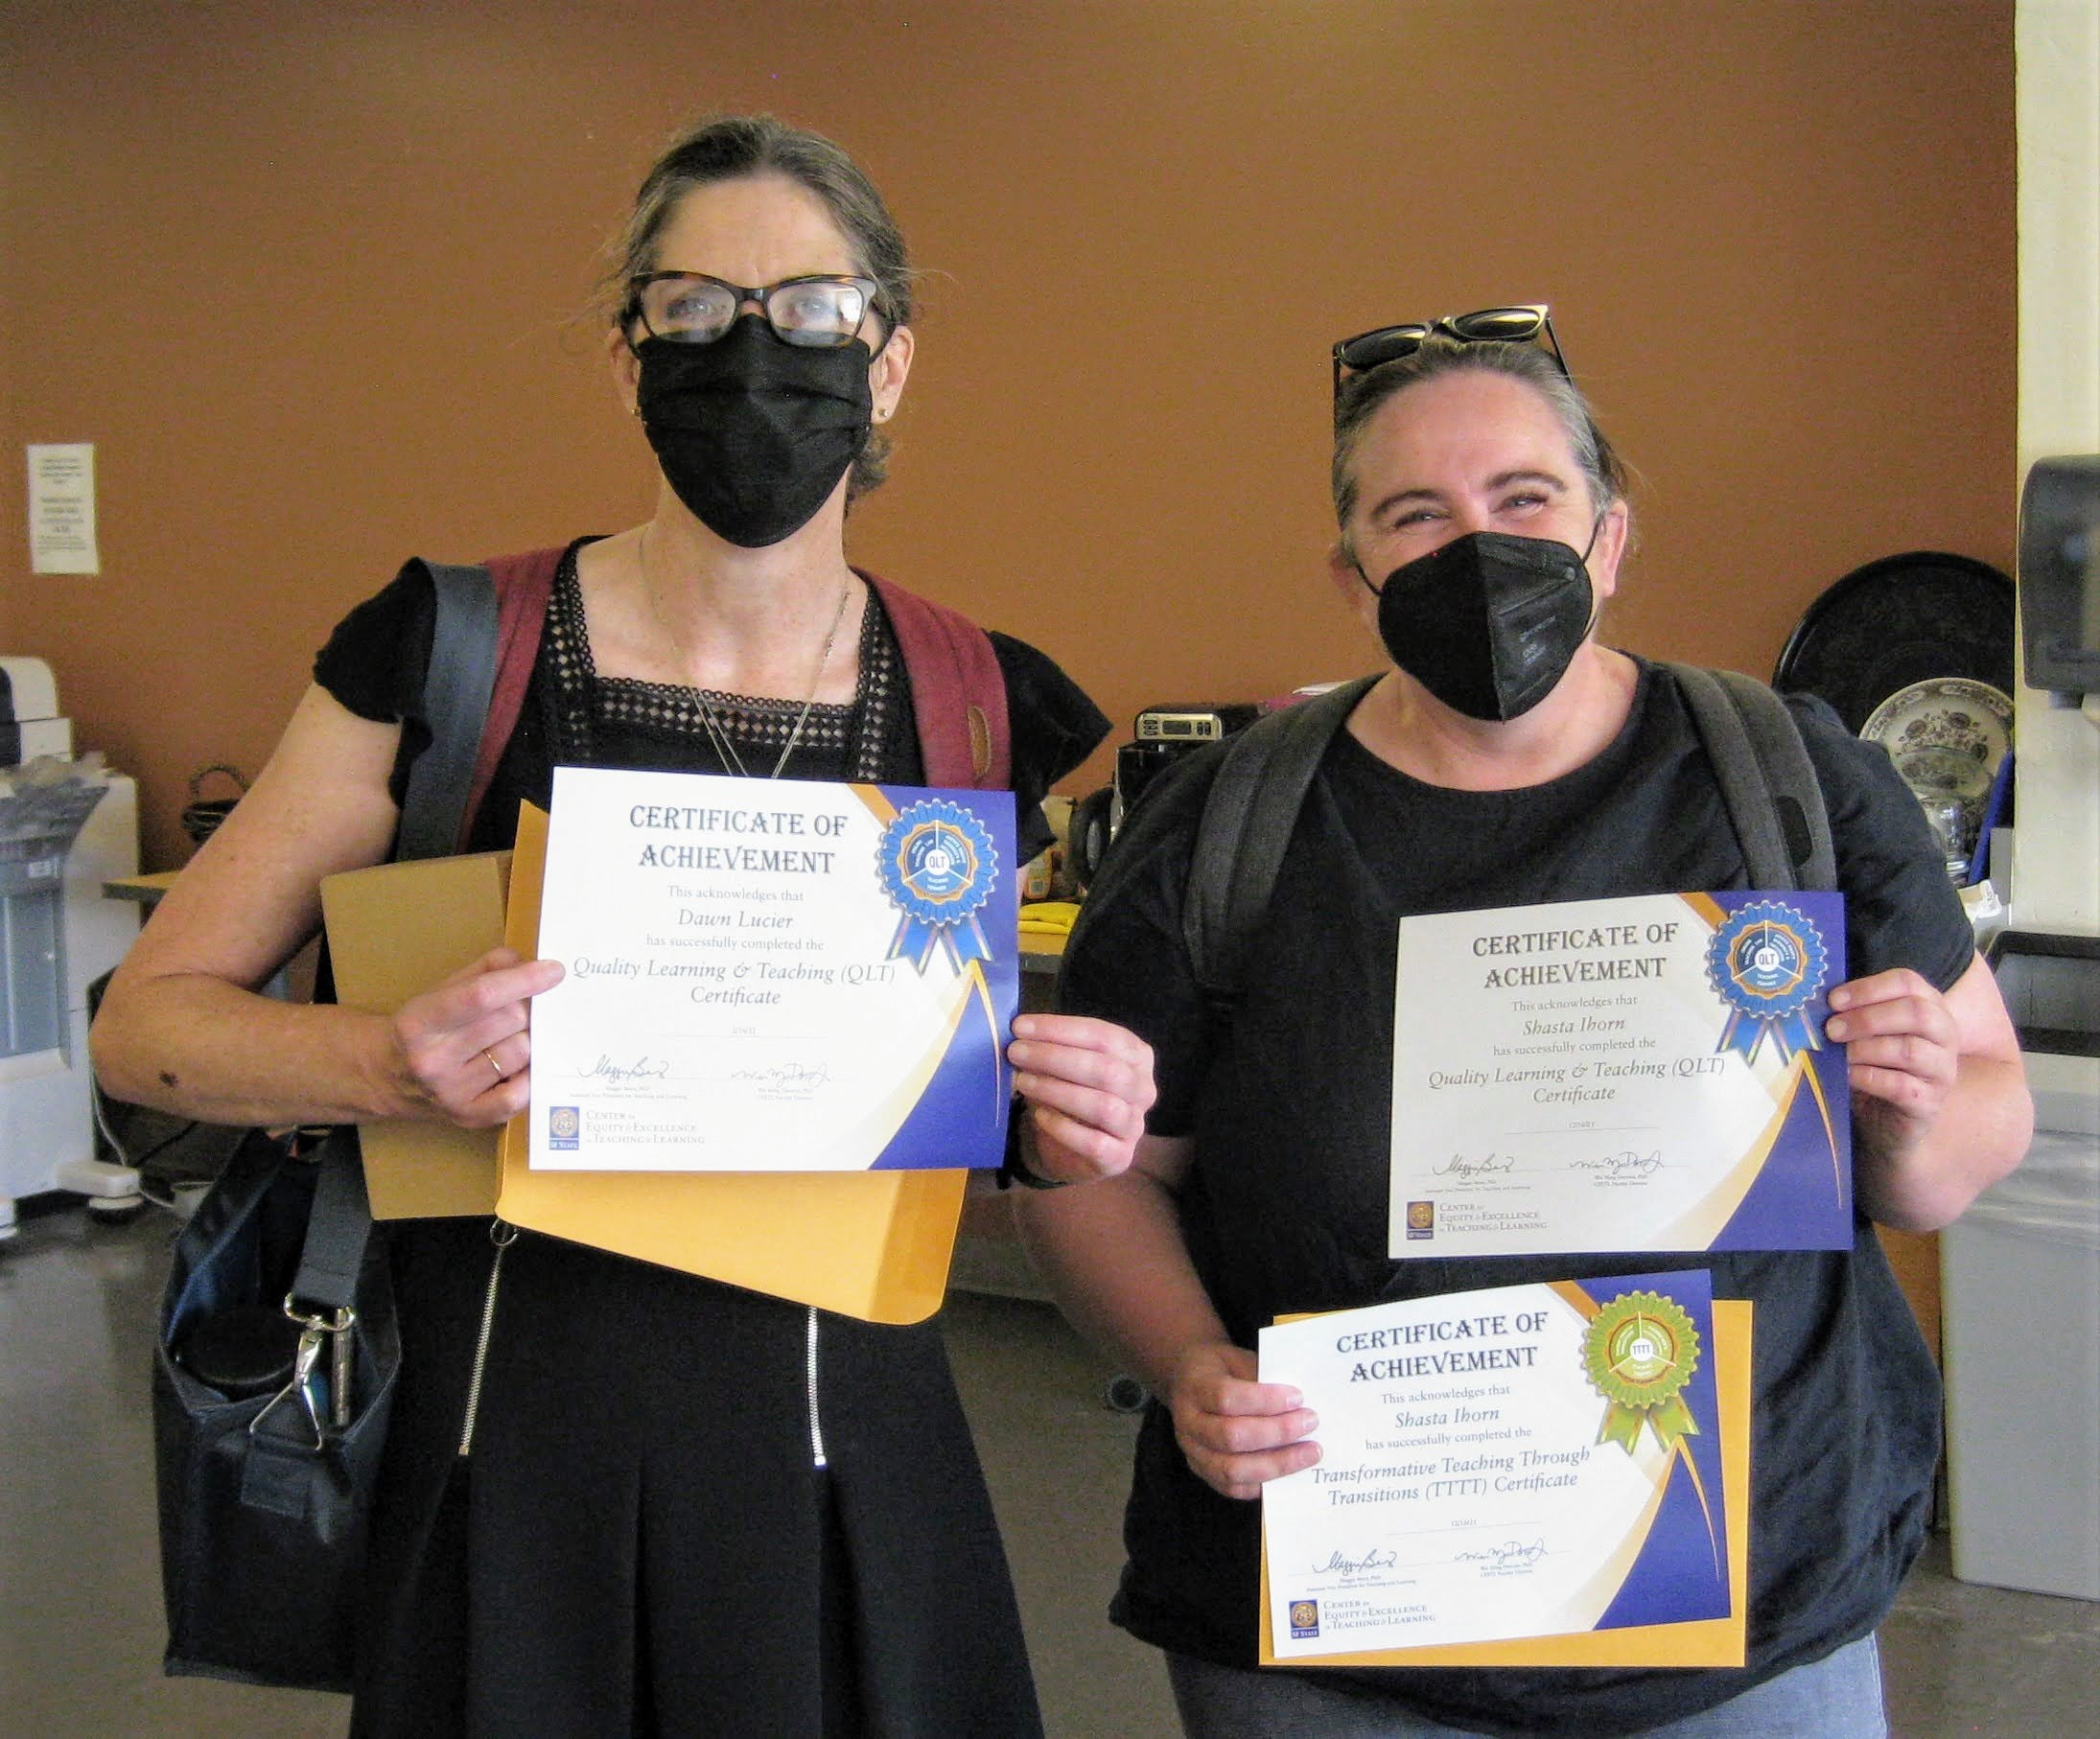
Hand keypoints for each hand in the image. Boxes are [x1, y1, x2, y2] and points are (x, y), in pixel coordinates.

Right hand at [390, 947, 564, 1128]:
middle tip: (517, 1011)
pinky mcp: (469, 1117)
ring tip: (506, 1039)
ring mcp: (451, 1094)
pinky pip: (519, 1095)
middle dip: (523, 1009)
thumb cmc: (422, 1027)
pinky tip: (518, 1066)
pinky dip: (527, 1076)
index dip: (523, 980)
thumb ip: (484, 971)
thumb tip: (529, 962)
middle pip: (510, 1022)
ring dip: (524, 1040)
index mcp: (419, 1023)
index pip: (481, 996)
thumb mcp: (441, 990)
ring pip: (520, 1053)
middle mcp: (432, 1061)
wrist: (386, 1077)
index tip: (555, 970)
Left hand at [1006, 1014, 1155, 1182]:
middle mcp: (1143, 1089)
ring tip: (1023, 1082)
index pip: (1105, 1036)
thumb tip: (1020, 1033)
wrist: (1071, 1149)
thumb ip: (1050, 1048)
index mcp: (1137, 1056)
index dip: (1061, 1029)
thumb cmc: (1069, 1095)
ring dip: (1057, 1090)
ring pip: (1103, 1105)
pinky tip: (1040, 1116)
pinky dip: (1063, 1127)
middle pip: (1106, 1069)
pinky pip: (1094, 1143)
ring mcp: (1135, 1126)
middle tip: (1016, 1052)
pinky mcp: (1119, 1158)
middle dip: (1055, 1057)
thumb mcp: (1064, 1065)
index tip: (1021, 1027)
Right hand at [1166, 1341, 1319, 1500]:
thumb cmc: (1220, 1368)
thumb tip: (1299, 1404)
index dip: (1265, 1400)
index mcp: (1195, 1387)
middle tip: (1310, 1423)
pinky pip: (1233, 1488)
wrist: (1187, 1380)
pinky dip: (1264, 1482)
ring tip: (1309, 1453)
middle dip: (1277, 1432)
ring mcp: (1192, 1452)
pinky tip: (1290, 1471)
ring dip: (1277, 1463)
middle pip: (1231, 1436)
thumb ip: (1262, 1379)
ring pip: (1232, 1469)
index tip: (1298, 1397)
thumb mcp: (1237, 1359)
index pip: (1226, 1398)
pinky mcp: (1202, 1472)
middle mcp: (1188, 1423)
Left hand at [1825, 967, 1962, 1165]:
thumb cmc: (1873, 1067)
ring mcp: (1942, 1070)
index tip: (1833, 1001)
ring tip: (1838, 1054)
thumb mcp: (1865, 1034)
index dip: (1868, 988)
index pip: (1907, 982)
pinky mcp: (1930, 1102)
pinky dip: (1868, 1078)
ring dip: (1865, 1049)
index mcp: (1930, 1007)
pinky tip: (1848, 1076)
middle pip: (1916, 1013)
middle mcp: (1945, 1035)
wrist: (1886, 1120)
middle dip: (1867, 1018)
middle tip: (1831, 1030)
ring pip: (1909, 1050)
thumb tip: (1815, 1002)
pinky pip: (1901, 1086)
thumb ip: (1852, 1014)